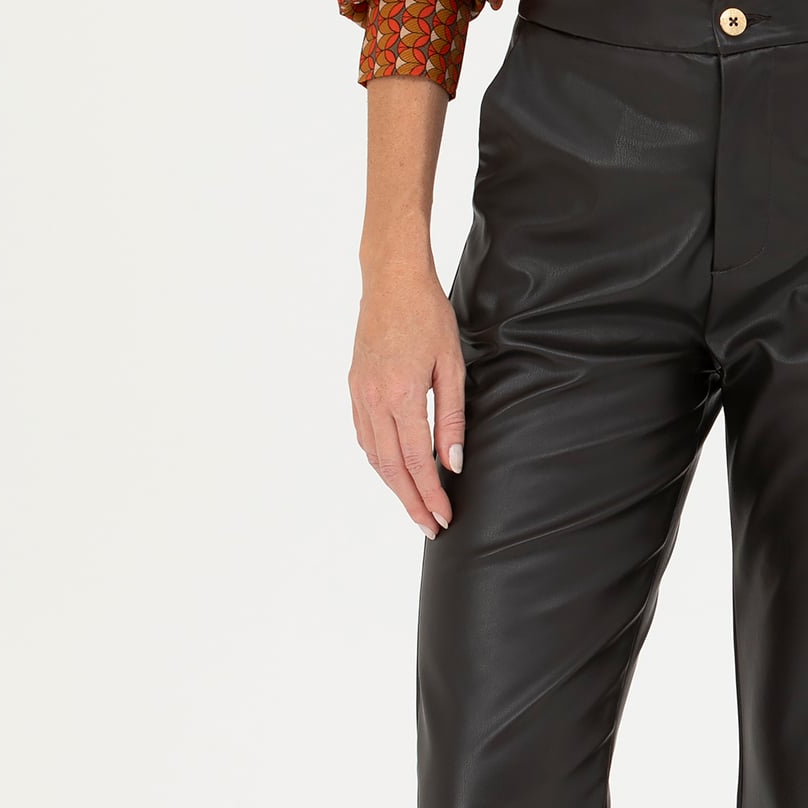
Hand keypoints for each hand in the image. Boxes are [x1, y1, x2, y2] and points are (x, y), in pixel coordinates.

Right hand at [349, 250, 464, 537]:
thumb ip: (452, 417)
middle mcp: (374, 400)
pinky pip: (364, 435)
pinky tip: (393, 469)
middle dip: (411, 501)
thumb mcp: (452, 365)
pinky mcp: (354, 387)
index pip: (417, 461)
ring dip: (394, 485)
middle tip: (429, 526)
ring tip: (414, 505)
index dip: (430, 495)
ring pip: (374, 455)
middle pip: (392, 468)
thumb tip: (453, 462)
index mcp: (401, 395)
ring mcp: (359, 394)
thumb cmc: (428, 315)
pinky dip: (379, 460)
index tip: (443, 517)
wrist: (391, 280)